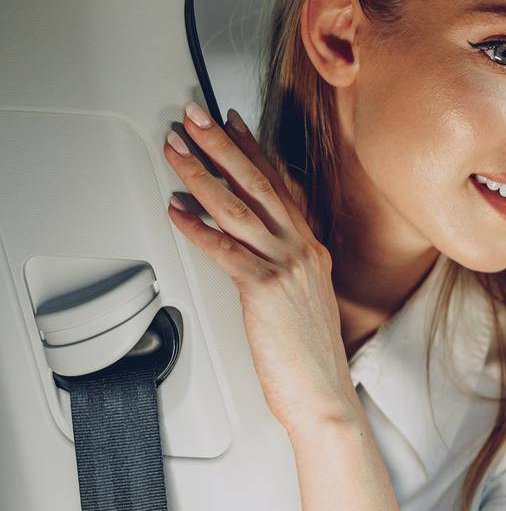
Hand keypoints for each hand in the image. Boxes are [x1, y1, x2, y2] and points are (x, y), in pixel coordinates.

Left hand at [162, 102, 357, 436]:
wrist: (324, 394)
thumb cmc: (311, 359)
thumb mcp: (305, 301)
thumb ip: (286, 268)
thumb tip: (253, 249)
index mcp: (312, 251)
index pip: (281, 187)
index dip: (255, 150)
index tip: (234, 124)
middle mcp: (303, 252)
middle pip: (258, 185)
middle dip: (223, 145)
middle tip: (195, 116)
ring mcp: (287, 268)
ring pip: (238, 208)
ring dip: (202, 174)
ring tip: (177, 150)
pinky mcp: (264, 290)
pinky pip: (224, 249)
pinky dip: (196, 227)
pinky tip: (176, 211)